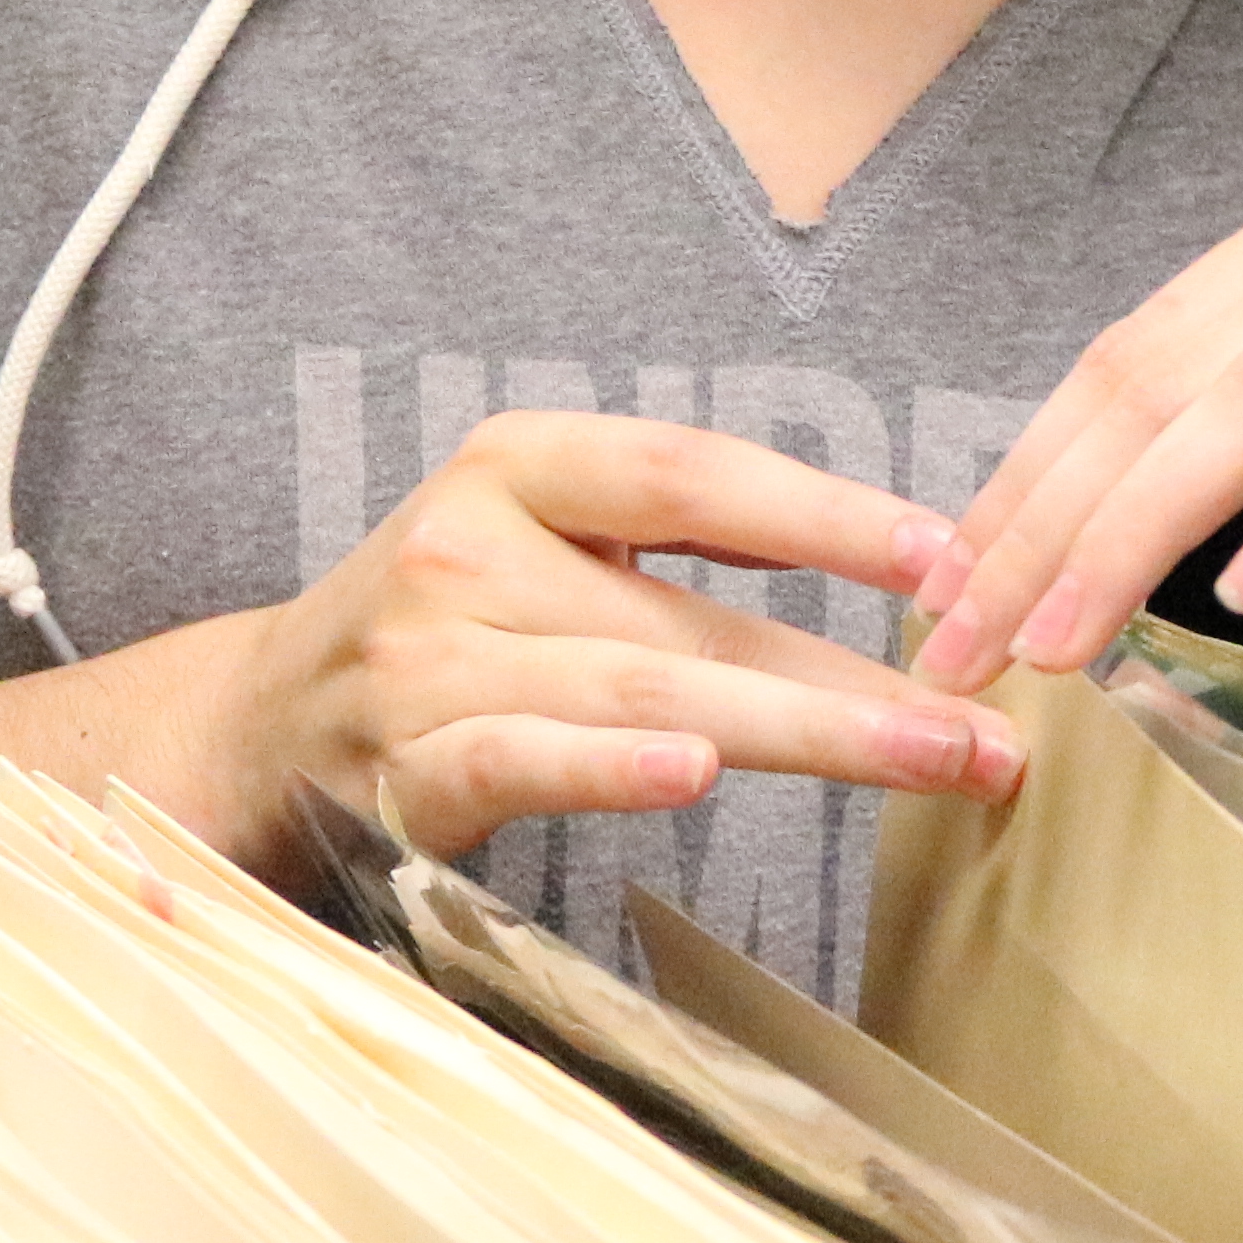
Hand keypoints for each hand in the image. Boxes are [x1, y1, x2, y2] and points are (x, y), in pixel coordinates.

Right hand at [224, 411, 1018, 863]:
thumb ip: (680, 544)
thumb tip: (899, 566)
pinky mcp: (402, 768)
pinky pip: (522, 762)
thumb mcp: (541, 539)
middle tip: (986, 730)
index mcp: (515, 467)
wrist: (256, 729)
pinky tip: (696, 775)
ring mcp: (430, 662)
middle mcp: (467, 549)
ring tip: (923, 764)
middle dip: (855, 676)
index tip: (946, 556)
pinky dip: (609, 771)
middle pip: (691, 615)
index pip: (690, 474)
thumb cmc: (448, 629)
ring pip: (640, 695)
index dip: (823, 514)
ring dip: (800, 736)